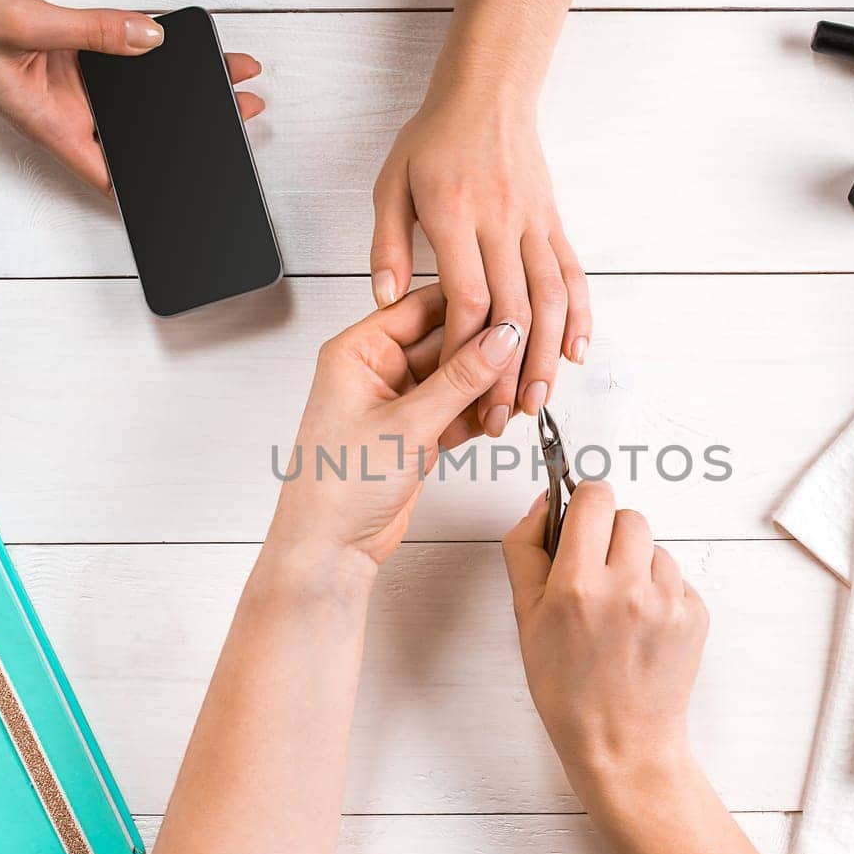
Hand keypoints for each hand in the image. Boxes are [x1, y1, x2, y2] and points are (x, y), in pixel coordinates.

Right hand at [0, 0, 264, 189]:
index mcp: (52, 126)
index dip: (154, 189)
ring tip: (229, 77)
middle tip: (241, 112)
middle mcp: (66, 113)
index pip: (112, 175)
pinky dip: (150, 50)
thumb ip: (92, 32)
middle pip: (137, 133)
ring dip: (178, 89)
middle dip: (188, 129)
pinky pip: (118, 56)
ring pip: (136, 94)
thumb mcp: (26, 23)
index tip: (199, 189)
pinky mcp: (70, 56)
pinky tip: (184, 46)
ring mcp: (70, 86)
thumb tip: (150, 38)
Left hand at [270, 284, 521, 570]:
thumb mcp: (406, 425)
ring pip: (456, 377)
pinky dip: (480, 413)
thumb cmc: (336, 489)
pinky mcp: (415, 431)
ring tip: (516, 392)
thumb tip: (500, 340)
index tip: (509, 310)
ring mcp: (398, 401)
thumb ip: (459, 380)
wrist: (330, 548)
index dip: (468, 305)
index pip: (422, 307)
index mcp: (357, 351)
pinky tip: (501, 415)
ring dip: (486, 386)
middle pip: (445, 341)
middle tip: (523, 354)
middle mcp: (376, 370)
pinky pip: (457, 407)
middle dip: (484, 351)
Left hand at [370, 89, 589, 438]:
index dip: (467, 349)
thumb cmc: (433, 138)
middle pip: (513, 309)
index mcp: (453, 215)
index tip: (460, 388)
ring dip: (548, 354)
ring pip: (550, 298)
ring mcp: (532, 223)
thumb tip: (384, 298)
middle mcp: (499, 221)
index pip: (468, 296)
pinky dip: (579, 315)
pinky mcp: (552, 223)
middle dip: (510, 369)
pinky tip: (576, 352)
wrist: (488, 91)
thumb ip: (387, 244)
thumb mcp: (390, 185)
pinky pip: (572, 274)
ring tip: (538, 399)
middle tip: (504, 415)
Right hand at [501, 482, 709, 796]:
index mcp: (577, 585)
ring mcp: (667, 601)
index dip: (584, 503)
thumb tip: (542, 503)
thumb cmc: (567, 688)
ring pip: (654, 546)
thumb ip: (525, 551)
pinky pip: (675, 577)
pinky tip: (641, 627)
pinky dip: (659, 591)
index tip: (579, 521)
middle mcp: (626, 587)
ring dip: (636, 564)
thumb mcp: (525, 619)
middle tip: (596, 572)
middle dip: (610, 535)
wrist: (620, 743)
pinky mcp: (695, 614)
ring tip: (620, 609)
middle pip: (628, 516)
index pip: (594, 498)